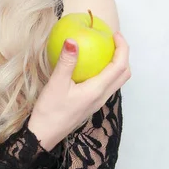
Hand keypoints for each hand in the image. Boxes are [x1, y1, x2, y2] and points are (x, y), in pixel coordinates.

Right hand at [28, 32, 130, 149]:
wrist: (44, 134)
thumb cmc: (50, 111)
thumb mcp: (56, 84)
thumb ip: (66, 61)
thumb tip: (72, 40)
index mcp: (97, 90)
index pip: (120, 66)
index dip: (122, 48)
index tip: (114, 34)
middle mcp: (102, 97)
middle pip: (124, 75)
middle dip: (123, 55)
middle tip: (112, 41)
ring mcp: (97, 102)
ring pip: (116, 81)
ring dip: (116, 64)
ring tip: (104, 50)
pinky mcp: (91, 104)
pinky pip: (106, 85)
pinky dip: (106, 72)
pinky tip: (90, 67)